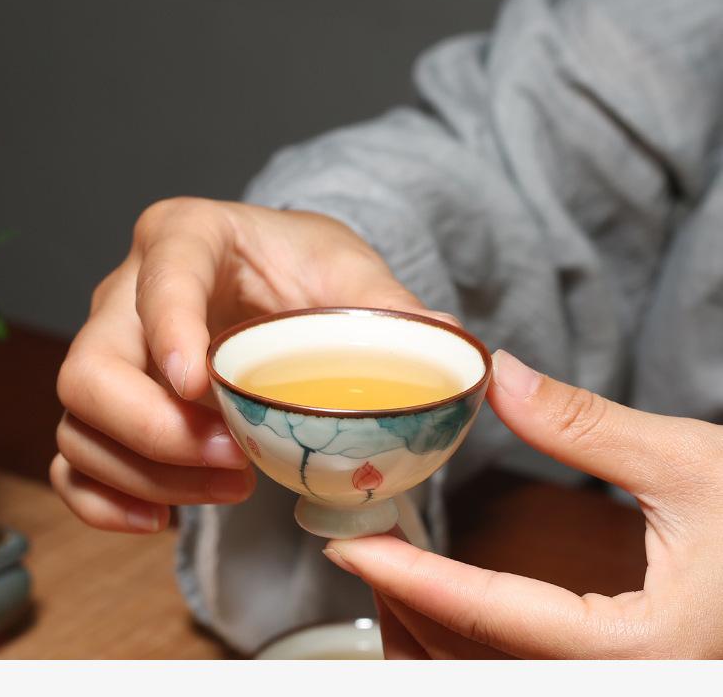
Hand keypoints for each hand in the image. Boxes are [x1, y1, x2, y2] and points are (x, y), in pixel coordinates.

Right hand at [52, 197, 445, 532]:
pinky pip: (74, 459)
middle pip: (91, 370)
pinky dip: (106, 499)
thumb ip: (388, 306)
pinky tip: (160, 519)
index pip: (162, 276)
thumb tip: (443, 339)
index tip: (199, 386)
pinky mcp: (112, 403)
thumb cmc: (303, 265)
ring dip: (149, 473)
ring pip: (81, 424)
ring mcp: (113, 351)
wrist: (272, 279)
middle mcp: (129, 293)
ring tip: (231, 489)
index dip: (170, 329)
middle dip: (157, 431)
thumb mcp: (350, 271)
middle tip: (235, 462)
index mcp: (187, 238)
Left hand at [324, 349, 722, 658]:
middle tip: (356, 546)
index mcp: (638, 651)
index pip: (490, 614)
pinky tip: (440, 601)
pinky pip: (509, 676)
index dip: (407, 579)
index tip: (350, 547)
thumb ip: (588, 426)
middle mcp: (618, 687)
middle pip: (468, 663)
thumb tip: (501, 374)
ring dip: (422, 631)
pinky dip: (458, 644)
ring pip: (481, 679)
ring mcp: (614, 689)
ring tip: (385, 569)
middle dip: (400, 609)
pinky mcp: (615, 678)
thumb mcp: (692, 464)